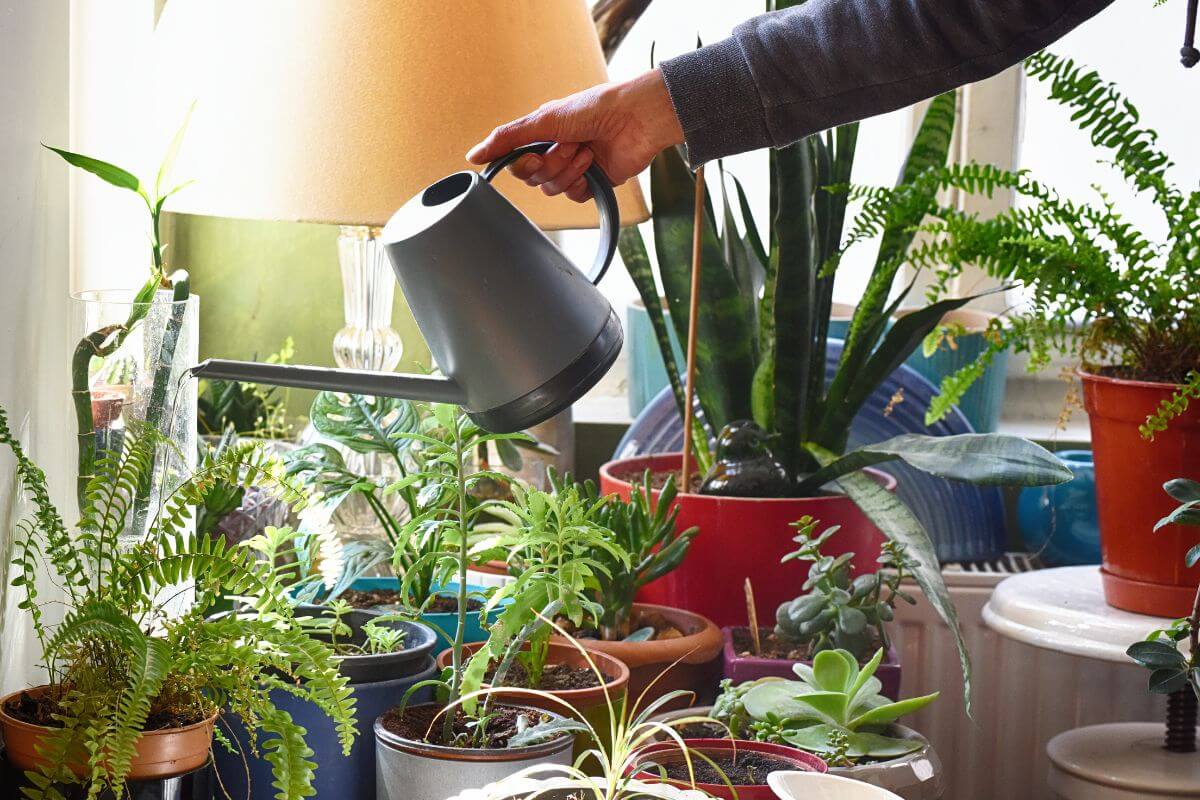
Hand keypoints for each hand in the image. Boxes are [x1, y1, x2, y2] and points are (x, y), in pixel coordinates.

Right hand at [466, 68, 683, 201]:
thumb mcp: (542, 119)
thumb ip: (507, 139)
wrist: (634, 119)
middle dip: (550, 164)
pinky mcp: (594, 182)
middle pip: (534, 179)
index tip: (533, 156)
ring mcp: (575, 168)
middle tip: (567, 145)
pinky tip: (594, 164)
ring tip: (586, 151)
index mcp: (542, 134)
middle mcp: (556, 151)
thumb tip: (473, 156)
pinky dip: (582, 181)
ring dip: (568, 170)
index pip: (516, 163)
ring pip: (553, 189)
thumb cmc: (593, 109)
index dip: (522, 165)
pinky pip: (575, 196)